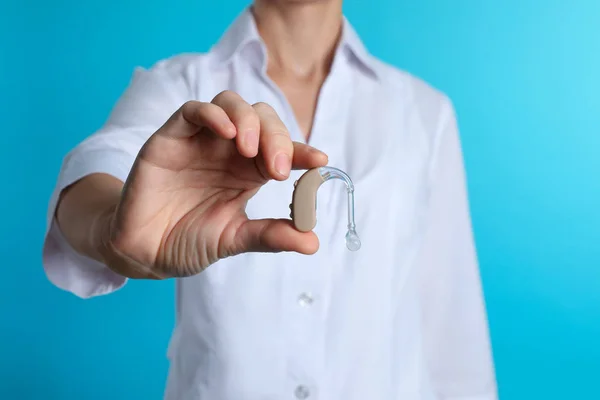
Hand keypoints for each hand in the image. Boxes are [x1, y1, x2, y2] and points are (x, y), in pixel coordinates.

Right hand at [100, 91, 327, 278]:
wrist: (145, 251)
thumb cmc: (189, 239)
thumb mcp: (235, 239)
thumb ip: (270, 236)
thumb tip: (313, 242)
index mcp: (249, 171)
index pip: (281, 150)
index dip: (302, 151)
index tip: (319, 161)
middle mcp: (228, 150)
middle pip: (262, 119)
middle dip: (276, 137)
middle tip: (278, 169)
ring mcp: (201, 140)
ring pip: (231, 104)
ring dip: (248, 120)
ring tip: (252, 150)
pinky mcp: (171, 137)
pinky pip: (193, 111)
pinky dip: (213, 115)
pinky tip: (227, 133)